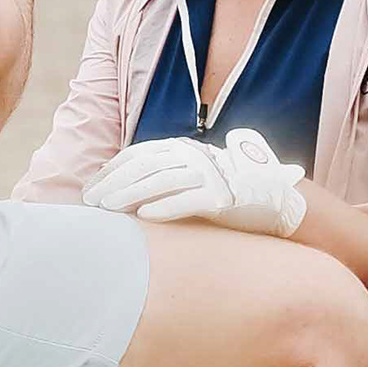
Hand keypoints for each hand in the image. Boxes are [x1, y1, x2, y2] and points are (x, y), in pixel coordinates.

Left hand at [82, 129, 307, 236]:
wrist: (276, 197)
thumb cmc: (228, 189)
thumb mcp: (195, 173)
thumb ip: (167, 174)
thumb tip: (130, 188)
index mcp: (183, 149)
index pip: (139, 155)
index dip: (112, 170)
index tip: (91, 187)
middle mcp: (193, 158)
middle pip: (144, 167)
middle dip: (113, 183)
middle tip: (90, 202)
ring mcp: (209, 176)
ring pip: (161, 182)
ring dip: (131, 194)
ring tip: (108, 208)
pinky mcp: (224, 197)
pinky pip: (190, 201)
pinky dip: (165, 207)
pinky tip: (145, 216)